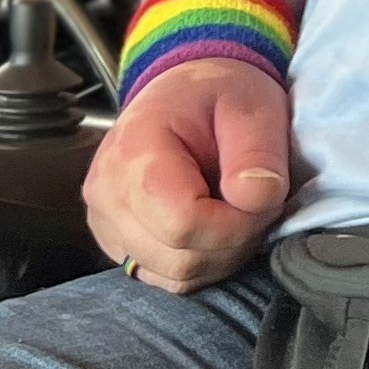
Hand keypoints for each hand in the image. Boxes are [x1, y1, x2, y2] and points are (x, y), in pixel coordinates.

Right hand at [84, 61, 291, 290]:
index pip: (182, 222)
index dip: (235, 224)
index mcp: (135, 152)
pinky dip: (199, 263)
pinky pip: (162, 276)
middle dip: (233, 241)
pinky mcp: (115, 241)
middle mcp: (107, 193)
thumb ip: (257, 153)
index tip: (263, 198)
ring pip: (171, 275)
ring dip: (219, 256)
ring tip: (236, 212)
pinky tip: (215, 228)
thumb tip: (256, 198)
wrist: (183, 92)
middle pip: (177, 257)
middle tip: (256, 204)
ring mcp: (105, 221)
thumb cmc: (217, 95)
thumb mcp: (251, 106)